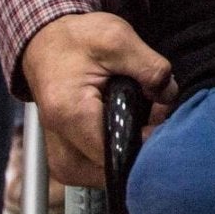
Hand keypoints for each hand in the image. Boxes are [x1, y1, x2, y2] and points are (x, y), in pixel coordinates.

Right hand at [20, 11, 176, 187]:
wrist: (43, 45)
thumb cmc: (74, 40)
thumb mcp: (117, 38)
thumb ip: (150, 67)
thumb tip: (170, 96)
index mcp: (71, 116)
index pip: (120, 153)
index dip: (149, 139)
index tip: (160, 115)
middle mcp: (60, 149)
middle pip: (116, 169)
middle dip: (143, 146)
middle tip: (153, 113)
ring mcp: (61, 161)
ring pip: (110, 175)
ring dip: (131, 151)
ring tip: (139, 116)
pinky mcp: (66, 162)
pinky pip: (99, 171)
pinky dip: (117, 152)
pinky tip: (124, 126)